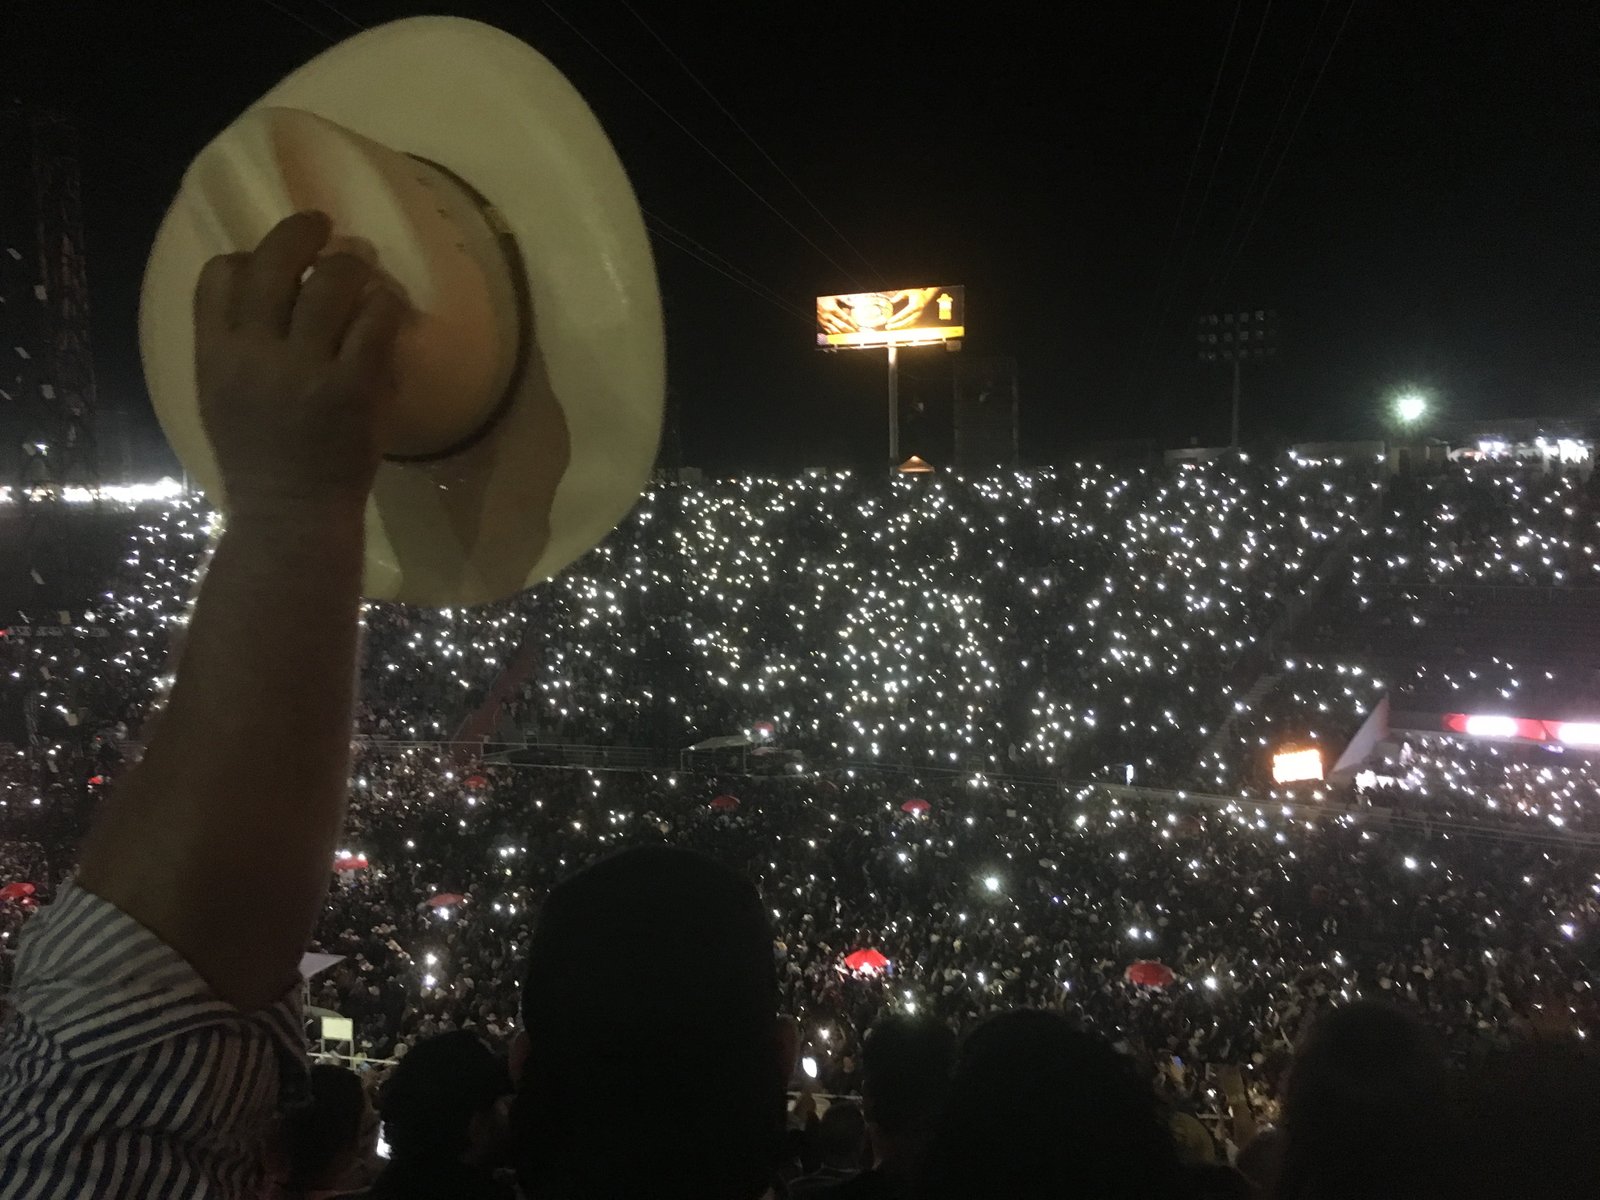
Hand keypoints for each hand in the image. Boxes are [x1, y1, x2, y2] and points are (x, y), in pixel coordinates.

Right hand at [194, 210, 406, 518]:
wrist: (291, 512)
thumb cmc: (260, 458)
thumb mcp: (221, 397)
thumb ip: (235, 347)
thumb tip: (269, 295)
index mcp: (216, 354)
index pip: (219, 275)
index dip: (247, 256)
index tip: (269, 260)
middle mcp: (256, 353)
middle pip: (274, 262)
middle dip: (301, 231)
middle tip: (323, 226)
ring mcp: (306, 368)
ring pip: (331, 281)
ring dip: (351, 262)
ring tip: (363, 265)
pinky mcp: (354, 385)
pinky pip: (375, 320)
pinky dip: (384, 303)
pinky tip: (388, 306)